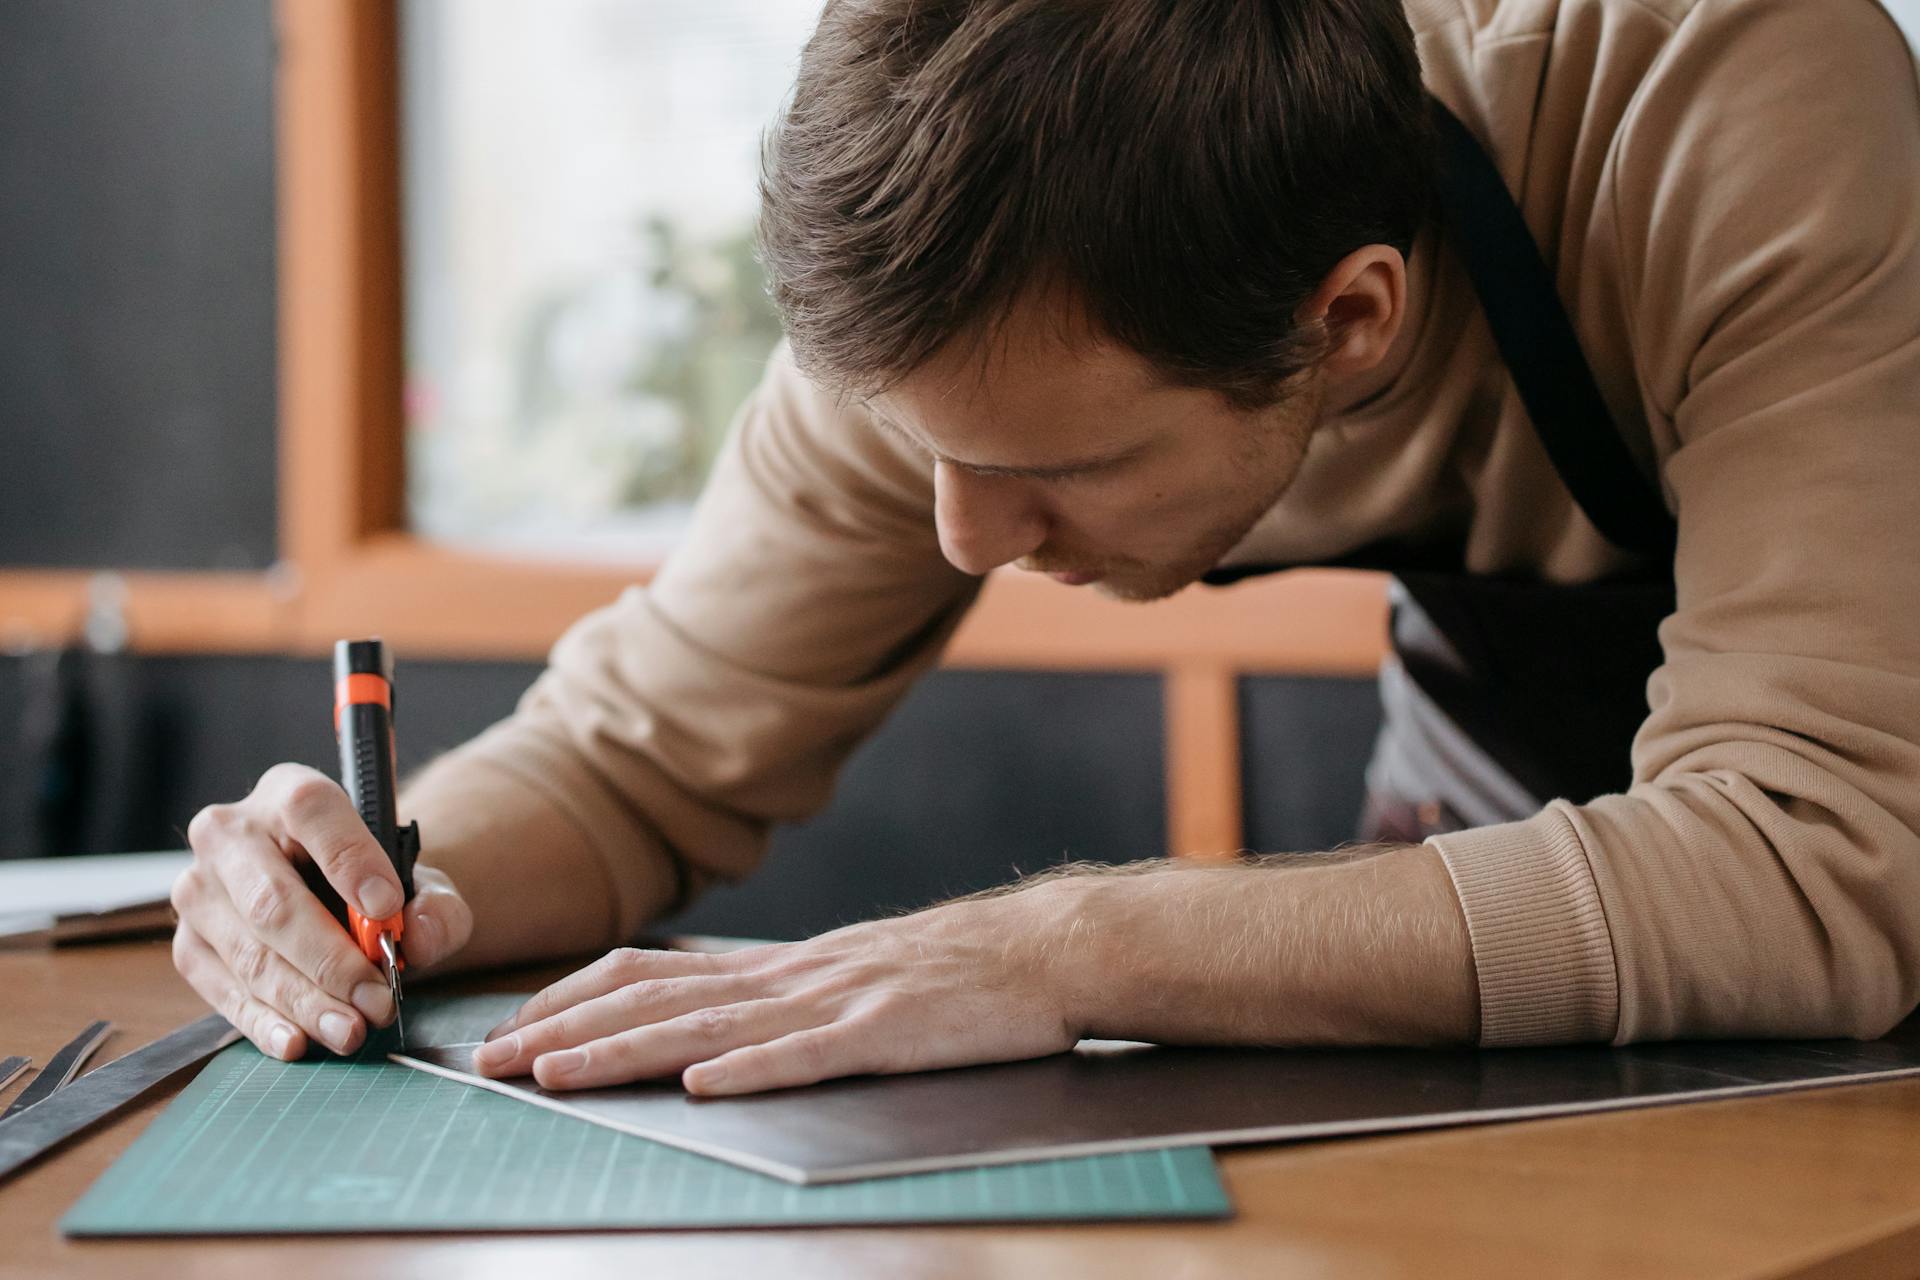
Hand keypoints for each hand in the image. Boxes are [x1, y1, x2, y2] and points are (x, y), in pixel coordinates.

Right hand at [171, 762, 472, 1059]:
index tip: (387, 907)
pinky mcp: (189, 943)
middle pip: (273, 900)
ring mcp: (199, 890)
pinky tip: (296, 1041)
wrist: (330, 897)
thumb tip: (417, 936)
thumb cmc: (374, 883)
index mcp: (290, 793)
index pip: (312, 812)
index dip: (349, 859)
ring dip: (303, 1000)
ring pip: (250, 953)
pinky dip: (262, 1021)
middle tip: (376, 1000)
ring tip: (350, 1030)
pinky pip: (223, 988)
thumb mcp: (420, 882)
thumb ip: (436, 905)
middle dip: (330, 960)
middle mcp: (230, 834)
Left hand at [471, 884, 1081, 1094]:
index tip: (513, 1024)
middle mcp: (793, 978)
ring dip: (626, 1052)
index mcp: (780, 969)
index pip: (653, 972)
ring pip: (712, 1028)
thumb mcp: (850, 975)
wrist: (1041, 950)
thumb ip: (783, 1001)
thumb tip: (708, 1034)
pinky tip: (702, 1088)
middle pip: (659, 999)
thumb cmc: (952, 973)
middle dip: (566, 1030)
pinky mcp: (888, 1032)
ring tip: (556, 1074)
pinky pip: (810, 1056)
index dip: (576, 996)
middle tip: (492, 1061)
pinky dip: (751, 1072)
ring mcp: (838, 1001)